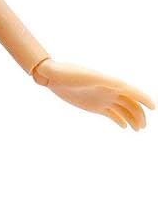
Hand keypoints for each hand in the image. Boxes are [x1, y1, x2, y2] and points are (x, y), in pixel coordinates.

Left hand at [33, 58, 154, 128]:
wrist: (54, 76)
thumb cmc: (70, 73)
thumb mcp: (89, 77)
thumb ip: (105, 81)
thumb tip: (122, 85)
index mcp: (111, 84)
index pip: (133, 92)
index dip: (144, 99)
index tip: (154, 108)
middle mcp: (111, 91)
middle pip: (131, 104)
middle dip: (139, 115)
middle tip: (143, 127)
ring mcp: (104, 99)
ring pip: (123, 110)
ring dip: (131, 119)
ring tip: (138, 129)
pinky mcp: (95, 106)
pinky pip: (111, 114)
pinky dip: (119, 120)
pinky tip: (124, 126)